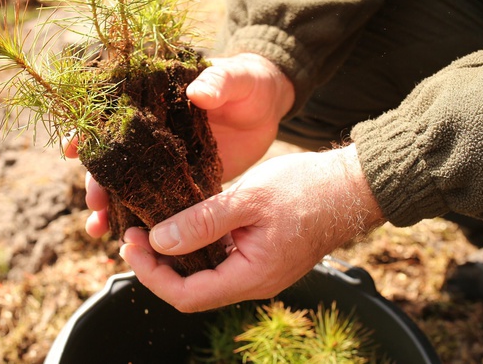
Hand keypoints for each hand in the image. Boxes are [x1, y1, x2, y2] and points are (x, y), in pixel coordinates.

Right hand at [66, 52, 295, 237]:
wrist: (272, 109)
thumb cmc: (252, 85)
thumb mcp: (239, 79)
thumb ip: (219, 82)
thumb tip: (196, 93)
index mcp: (156, 102)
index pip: (113, 116)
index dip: (89, 132)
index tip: (72, 150)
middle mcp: (153, 134)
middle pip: (116, 160)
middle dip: (98, 183)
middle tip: (94, 204)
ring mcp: (167, 161)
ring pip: (130, 187)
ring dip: (110, 209)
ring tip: (97, 230)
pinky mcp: (185, 182)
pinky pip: (158, 204)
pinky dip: (142, 221)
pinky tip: (126, 239)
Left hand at [118, 144, 383, 311]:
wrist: (351, 186)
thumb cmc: (306, 189)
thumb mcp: (248, 199)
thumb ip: (202, 222)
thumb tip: (158, 242)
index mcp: (251, 277)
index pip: (186, 296)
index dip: (152, 274)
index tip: (132, 243)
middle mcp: (252, 283)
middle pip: (191, 291)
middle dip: (157, 266)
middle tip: (133, 234)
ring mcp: (257, 271)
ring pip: (204, 276)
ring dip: (174, 256)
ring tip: (149, 227)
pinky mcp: (259, 256)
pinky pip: (219, 261)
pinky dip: (195, 246)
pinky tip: (180, 223)